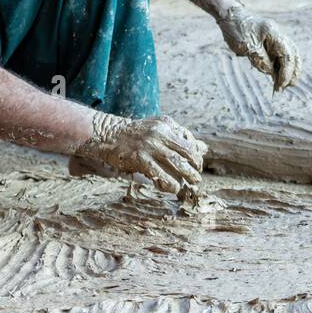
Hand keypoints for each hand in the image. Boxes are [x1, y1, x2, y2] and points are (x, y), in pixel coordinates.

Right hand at [77, 113, 205, 194]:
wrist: (107, 134)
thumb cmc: (135, 135)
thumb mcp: (158, 130)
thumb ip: (179, 137)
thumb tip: (204, 148)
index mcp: (166, 124)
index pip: (190, 140)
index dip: (197, 154)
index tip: (198, 164)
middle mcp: (160, 132)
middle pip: (187, 152)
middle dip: (196, 166)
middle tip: (197, 177)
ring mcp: (150, 145)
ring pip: (176, 163)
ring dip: (188, 175)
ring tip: (192, 183)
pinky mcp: (140, 158)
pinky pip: (160, 173)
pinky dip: (170, 183)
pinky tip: (174, 188)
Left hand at [217, 4, 301, 91]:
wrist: (230, 16)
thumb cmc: (236, 30)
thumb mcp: (246, 47)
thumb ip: (261, 60)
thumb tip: (272, 72)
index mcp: (273, 33)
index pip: (287, 55)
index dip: (286, 72)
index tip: (280, 85)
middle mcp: (279, 34)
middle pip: (293, 55)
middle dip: (293, 72)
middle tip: (287, 86)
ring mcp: (276, 37)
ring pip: (290, 55)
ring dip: (290, 70)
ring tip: (285, 84)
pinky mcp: (272, 41)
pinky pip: (282, 55)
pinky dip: (283, 66)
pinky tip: (278, 75)